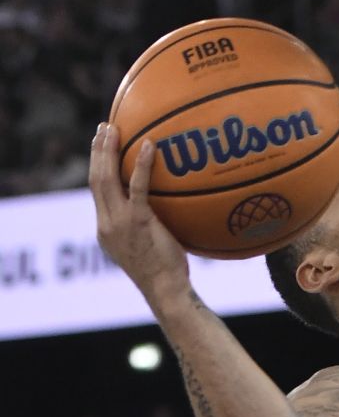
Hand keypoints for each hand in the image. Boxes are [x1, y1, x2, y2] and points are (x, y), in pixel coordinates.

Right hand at [90, 123, 189, 307]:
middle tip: (103, 127)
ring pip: (106, 180)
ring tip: (113, 129)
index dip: (96, 165)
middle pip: (95, 179)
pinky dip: (142, 166)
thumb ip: (145, 222)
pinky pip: (137, 188)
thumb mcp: (147, 243)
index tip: (100, 144)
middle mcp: (106, 223)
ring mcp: (119, 223)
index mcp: (105, 227)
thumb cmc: (165, 270)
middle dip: (97, 151)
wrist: (165, 289)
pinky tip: (150, 146)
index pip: (96, 191)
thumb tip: (161, 202)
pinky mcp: (137, 223)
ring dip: (108, 152)